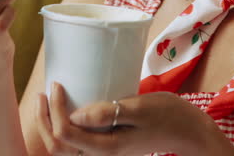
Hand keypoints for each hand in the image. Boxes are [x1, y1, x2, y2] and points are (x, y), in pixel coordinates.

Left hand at [35, 83, 233, 155]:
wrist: (190, 132)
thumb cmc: (169, 116)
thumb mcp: (140, 108)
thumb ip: (108, 112)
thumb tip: (75, 115)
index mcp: (106, 148)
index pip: (66, 134)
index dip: (54, 111)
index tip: (57, 85)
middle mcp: (101, 154)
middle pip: (59, 147)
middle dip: (44, 121)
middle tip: (43, 92)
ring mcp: (104, 151)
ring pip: (66, 147)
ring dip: (50, 125)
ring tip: (48, 99)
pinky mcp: (108, 143)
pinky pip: (78, 141)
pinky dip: (65, 127)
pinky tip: (67, 108)